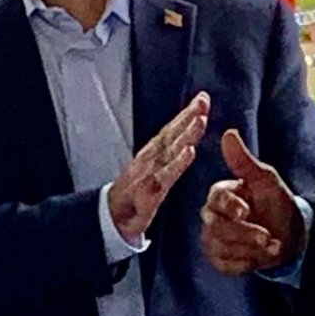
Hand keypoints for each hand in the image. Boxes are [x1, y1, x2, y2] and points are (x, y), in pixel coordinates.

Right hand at [107, 93, 210, 243]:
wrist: (111, 217)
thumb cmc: (133, 194)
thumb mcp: (150, 171)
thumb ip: (167, 156)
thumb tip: (188, 141)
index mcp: (152, 154)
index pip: (170, 131)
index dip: (186, 114)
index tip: (202, 98)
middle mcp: (150, 160)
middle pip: (171, 135)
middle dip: (187, 117)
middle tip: (203, 102)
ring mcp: (148, 175)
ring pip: (169, 150)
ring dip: (185, 134)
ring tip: (200, 121)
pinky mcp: (148, 194)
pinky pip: (164, 176)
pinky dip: (176, 163)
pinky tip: (189, 152)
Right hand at [200, 129, 305, 275]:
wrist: (288, 235)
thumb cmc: (276, 203)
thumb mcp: (266, 180)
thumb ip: (244, 161)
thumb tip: (229, 133)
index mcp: (220, 194)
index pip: (217, 199)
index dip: (230, 206)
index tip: (246, 212)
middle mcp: (211, 217)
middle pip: (216, 227)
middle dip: (244, 234)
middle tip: (268, 237)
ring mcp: (212, 240)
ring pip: (221, 248)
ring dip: (250, 250)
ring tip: (273, 246)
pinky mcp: (219, 260)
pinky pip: (225, 266)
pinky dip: (246, 264)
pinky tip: (262, 257)